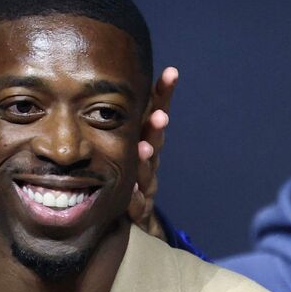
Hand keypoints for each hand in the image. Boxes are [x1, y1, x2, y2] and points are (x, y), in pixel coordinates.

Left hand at [130, 66, 177, 239]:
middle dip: (157, 128)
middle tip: (159, 116)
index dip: (163, 95)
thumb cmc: (124, 174)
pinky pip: (138, 204)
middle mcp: (149, 161)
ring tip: (143, 149)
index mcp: (145, 141)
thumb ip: (122, 118)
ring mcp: (146, 185)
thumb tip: (120, 79)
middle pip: (155, 141)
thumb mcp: (123, 144)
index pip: (155, 114)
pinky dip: (135, 198)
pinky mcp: (139, 209)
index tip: (170, 73)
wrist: (129, 217)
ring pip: (148, 171)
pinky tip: (132, 192)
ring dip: (146, 160)